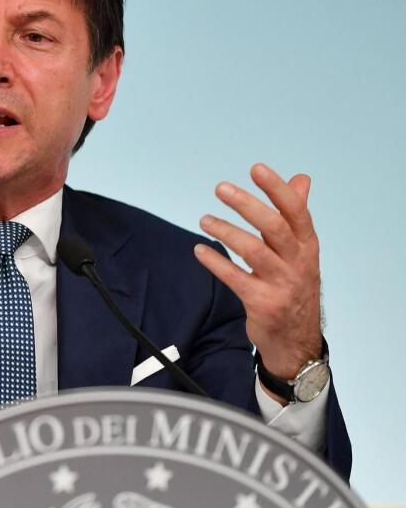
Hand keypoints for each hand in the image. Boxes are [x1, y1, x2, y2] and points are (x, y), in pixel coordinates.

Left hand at [193, 163, 322, 383]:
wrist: (296, 339)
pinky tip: (199, 250)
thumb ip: (295, 216)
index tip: (256, 168)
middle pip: (274, 227)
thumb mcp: (301, 251)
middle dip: (246, 205)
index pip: (296, 211)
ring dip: (225, 231)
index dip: (277, 188)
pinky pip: (235, 278)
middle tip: (220, 188)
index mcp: (307, 245)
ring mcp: (281, 284)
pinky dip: (215, 262)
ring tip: (204, 220)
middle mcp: (298, 263)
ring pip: (253, 250)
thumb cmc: (294, 286)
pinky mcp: (262, 303)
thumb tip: (302, 179)